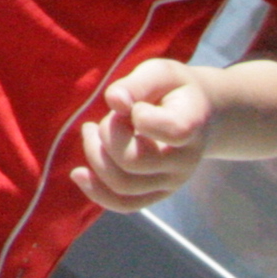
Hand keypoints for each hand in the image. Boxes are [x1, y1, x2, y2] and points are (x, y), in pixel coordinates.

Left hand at [74, 60, 213, 210]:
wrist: (197, 115)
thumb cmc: (172, 90)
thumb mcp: (158, 73)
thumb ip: (136, 84)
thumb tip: (115, 102)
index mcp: (191, 124)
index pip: (172, 130)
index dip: (141, 115)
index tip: (135, 105)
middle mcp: (185, 161)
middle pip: (134, 162)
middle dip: (107, 135)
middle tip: (107, 117)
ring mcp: (171, 182)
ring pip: (123, 186)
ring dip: (95, 157)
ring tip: (91, 132)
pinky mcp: (156, 194)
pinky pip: (124, 204)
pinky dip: (96, 192)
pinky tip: (79, 174)